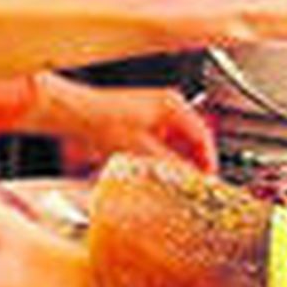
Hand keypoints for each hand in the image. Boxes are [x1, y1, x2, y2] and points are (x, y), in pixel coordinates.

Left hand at [41, 78, 218, 173]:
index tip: (208, 179)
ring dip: (178, 160)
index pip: (203, 136)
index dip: (208, 161)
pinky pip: (165, 139)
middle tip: (193, 182)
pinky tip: (158, 168)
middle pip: (193, 138)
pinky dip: (165, 154)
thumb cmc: (103, 122)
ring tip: (175, 178)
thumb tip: (190, 179)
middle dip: (193, 162)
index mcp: (173, 106)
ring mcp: (157, 110)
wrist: (78, 113)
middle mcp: (168, 104)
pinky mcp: (146, 118)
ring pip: (179, 140)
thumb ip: (170, 166)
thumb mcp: (142, 150)